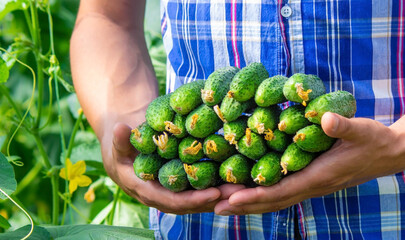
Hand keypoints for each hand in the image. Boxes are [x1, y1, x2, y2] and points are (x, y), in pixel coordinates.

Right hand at [103, 123, 244, 213]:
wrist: (124, 149)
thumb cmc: (122, 146)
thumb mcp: (118, 142)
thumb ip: (120, 139)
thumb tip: (121, 128)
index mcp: (146, 191)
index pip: (172, 201)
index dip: (192, 199)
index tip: (213, 194)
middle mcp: (161, 197)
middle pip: (192, 204)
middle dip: (215, 200)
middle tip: (239, 192)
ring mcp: (173, 193)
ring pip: (200, 200)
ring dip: (222, 196)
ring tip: (246, 187)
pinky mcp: (182, 187)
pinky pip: (201, 190)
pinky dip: (219, 186)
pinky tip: (238, 179)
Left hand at [214, 112, 404, 214]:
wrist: (389, 153)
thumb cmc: (373, 139)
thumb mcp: (360, 129)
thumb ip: (342, 124)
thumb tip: (325, 119)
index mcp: (318, 177)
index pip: (280, 191)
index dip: (254, 196)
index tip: (229, 199)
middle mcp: (311, 186)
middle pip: (271, 202)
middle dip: (241, 204)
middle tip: (211, 205)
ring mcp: (310, 186)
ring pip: (274, 200)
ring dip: (247, 203)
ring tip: (219, 204)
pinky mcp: (309, 181)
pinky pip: (280, 193)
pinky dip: (260, 196)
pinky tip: (245, 192)